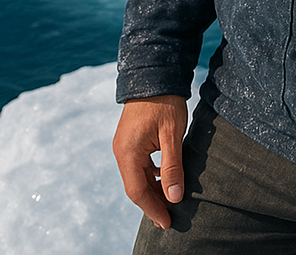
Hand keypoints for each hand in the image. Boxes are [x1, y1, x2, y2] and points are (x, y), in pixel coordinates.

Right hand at [113, 95, 187, 229]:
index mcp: (128, 152)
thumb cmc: (165, 102)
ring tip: (170, 201)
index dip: (152, 209)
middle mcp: (121, 151)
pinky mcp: (131, 139)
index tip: (167, 222)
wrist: (155, 74)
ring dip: (152, 190)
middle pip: (135, 186)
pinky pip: (139, 165)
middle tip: (170, 217)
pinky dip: (151, 176)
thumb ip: (172, 166)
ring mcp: (125, 145)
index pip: (137, 192)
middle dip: (152, 203)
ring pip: (137, 176)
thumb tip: (174, 197)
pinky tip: (166, 179)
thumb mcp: (172, 134)